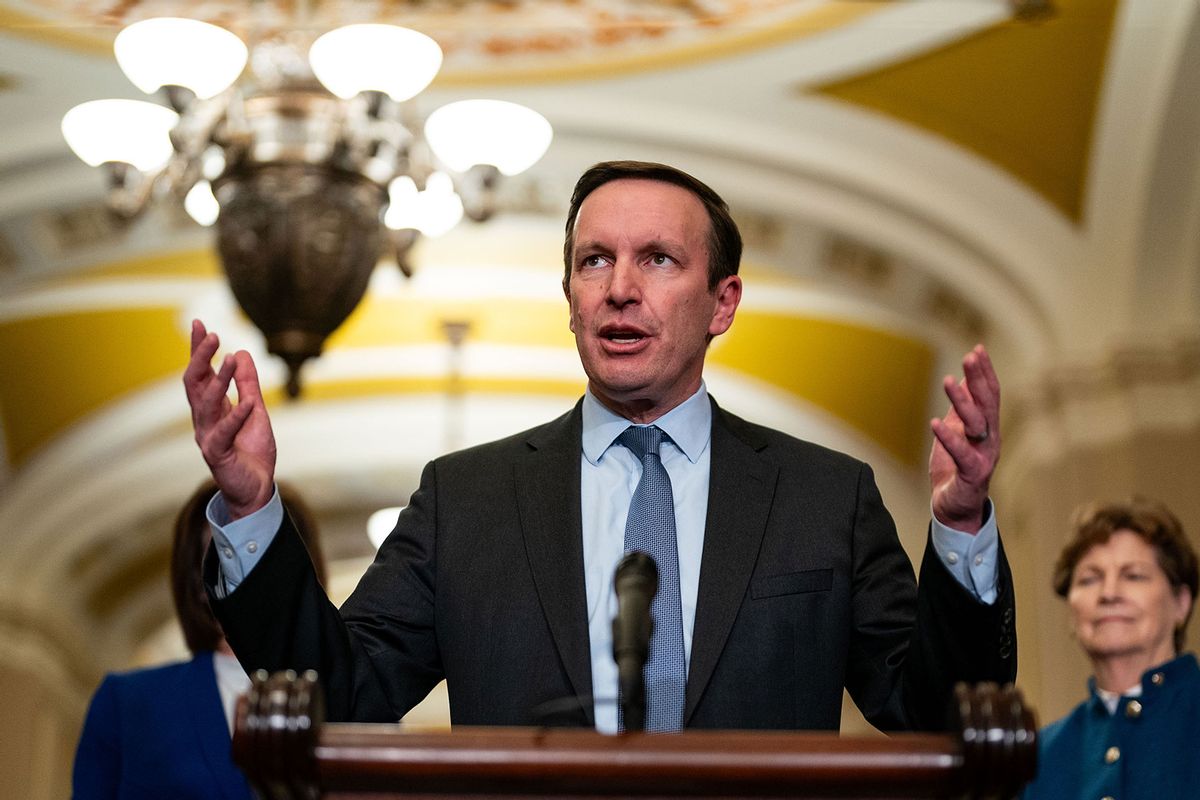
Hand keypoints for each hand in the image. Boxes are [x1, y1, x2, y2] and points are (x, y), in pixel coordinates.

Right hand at [183, 319, 276, 519]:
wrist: (256, 490)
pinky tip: (248, 402)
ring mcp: (208, 437)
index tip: (200, 324)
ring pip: (208, 404)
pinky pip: (225, 433)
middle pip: (195, 384)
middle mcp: (204, 420)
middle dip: (201, 358)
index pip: (201, 374)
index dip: (199, 350)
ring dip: (220, 380)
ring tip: (231, 358)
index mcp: (212, 409)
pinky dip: (236, 417)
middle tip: (211, 334)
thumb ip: (248, 385)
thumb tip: (242, 353)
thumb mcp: (256, 411)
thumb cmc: (251, 452)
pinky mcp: (218, 455)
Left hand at [929, 344, 999, 533]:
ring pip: (976, 425)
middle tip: (970, 356)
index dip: (985, 372)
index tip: (978, 349)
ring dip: (962, 401)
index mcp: (987, 427)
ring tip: (947, 381)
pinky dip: (949, 438)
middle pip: (987, 404)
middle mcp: (990, 439)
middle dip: (980, 379)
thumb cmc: (956, 469)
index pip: (990, 394)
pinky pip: (962, 454)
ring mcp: (983, 457)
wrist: (956, 509)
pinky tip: (935, 423)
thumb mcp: (959, 432)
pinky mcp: (972, 475)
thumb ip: (963, 409)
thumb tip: (964, 380)